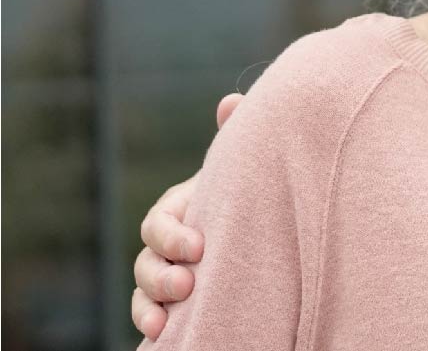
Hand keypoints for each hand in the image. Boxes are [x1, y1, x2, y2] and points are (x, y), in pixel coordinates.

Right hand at [130, 93, 241, 339]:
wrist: (281, 232)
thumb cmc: (259, 193)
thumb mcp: (251, 169)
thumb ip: (239, 138)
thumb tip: (232, 101)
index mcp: (182, 211)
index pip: (160, 223)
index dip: (172, 235)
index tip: (198, 247)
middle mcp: (170, 246)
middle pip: (146, 262)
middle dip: (160, 275)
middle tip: (187, 285)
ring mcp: (172, 275)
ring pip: (144, 292)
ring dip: (149, 306)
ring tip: (166, 320)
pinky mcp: (181, 304)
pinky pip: (154, 318)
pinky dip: (151, 326)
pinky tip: (162, 336)